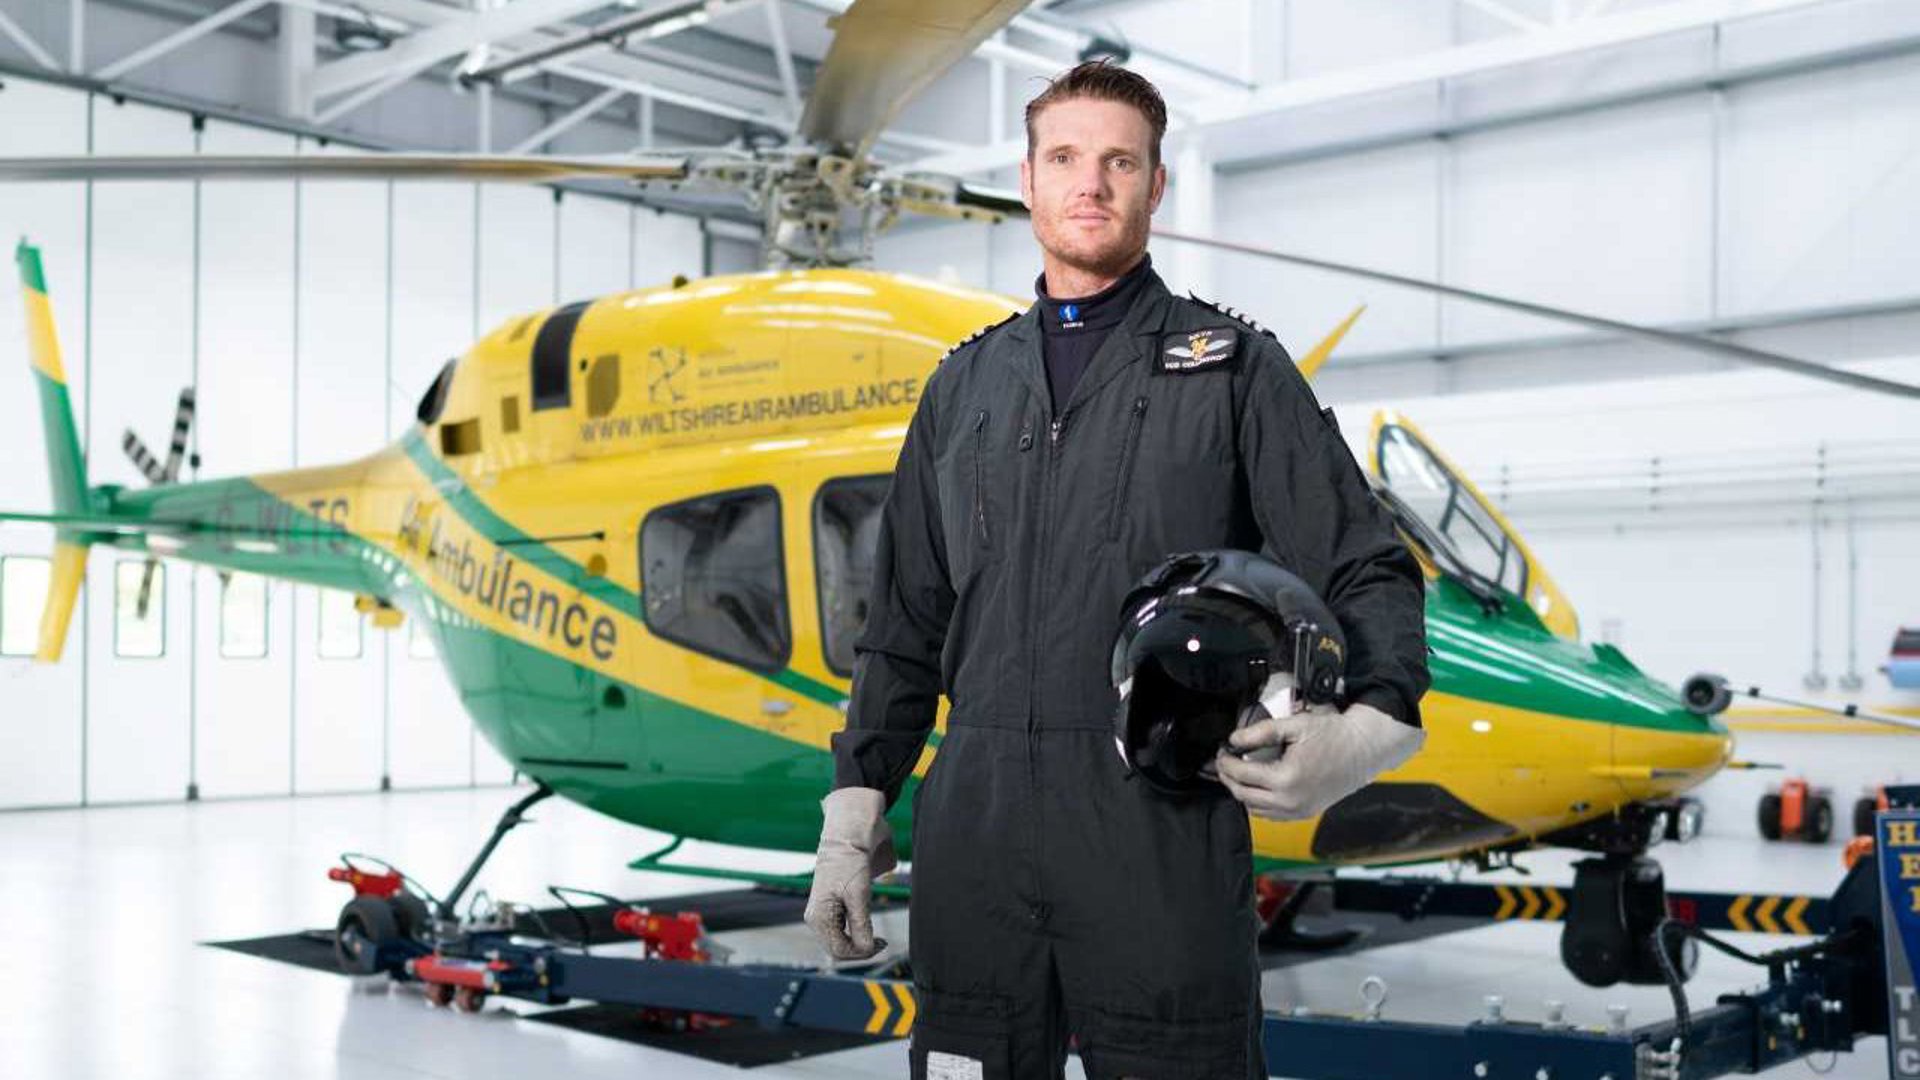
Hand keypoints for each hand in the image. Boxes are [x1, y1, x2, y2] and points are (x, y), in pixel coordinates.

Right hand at [802, 787, 896, 960]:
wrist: (850, 832)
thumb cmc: (851, 860)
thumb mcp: (859, 895)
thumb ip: (861, 926)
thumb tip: (867, 950)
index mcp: (818, 917)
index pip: (839, 951)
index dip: (862, 953)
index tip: (882, 943)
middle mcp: (818, 917)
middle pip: (838, 949)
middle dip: (860, 950)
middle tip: (883, 942)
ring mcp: (824, 911)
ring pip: (841, 941)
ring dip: (858, 943)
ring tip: (878, 939)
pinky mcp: (833, 904)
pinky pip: (844, 929)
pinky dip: (857, 933)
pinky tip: (869, 928)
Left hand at [1214, 701, 1423, 820]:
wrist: (1363, 750)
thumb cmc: (1334, 736)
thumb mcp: (1294, 726)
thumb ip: (1260, 733)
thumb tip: (1234, 739)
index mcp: (1286, 779)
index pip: (1242, 775)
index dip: (1226, 762)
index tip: (1221, 751)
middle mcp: (1291, 801)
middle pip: (1244, 795)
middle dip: (1229, 778)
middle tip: (1223, 762)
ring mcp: (1299, 811)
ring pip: (1255, 809)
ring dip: (1242, 792)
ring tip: (1237, 773)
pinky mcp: (1305, 813)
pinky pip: (1272, 815)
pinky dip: (1259, 803)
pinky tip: (1257, 787)